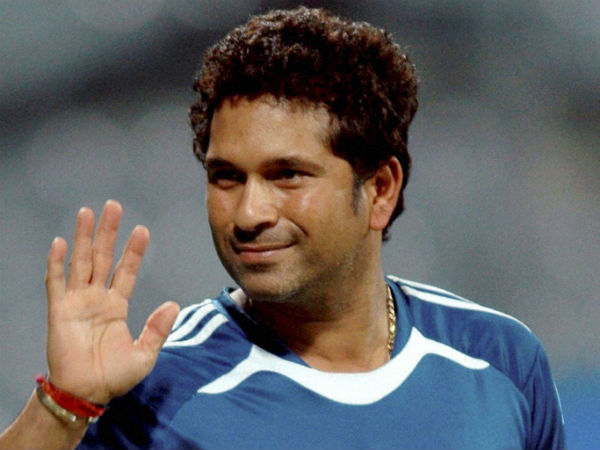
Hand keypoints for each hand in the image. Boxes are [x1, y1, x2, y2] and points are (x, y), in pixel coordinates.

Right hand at [44, 200, 178, 404]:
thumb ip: (158, 328)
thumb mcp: (145, 353)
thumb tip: (174, 304)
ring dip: (84, 237)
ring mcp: (77, 302)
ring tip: (88, 212)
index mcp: (116, 305)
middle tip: (114, 206)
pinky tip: (60, 243)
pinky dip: (56, 263)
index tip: (142, 230)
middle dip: (108, 232)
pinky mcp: (59, 311)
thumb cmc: (115, 376)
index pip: (126, 270)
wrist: (86, 394)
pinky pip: (56, 283)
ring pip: (81, 262)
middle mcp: (96, 298)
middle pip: (103, 257)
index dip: (133, 251)